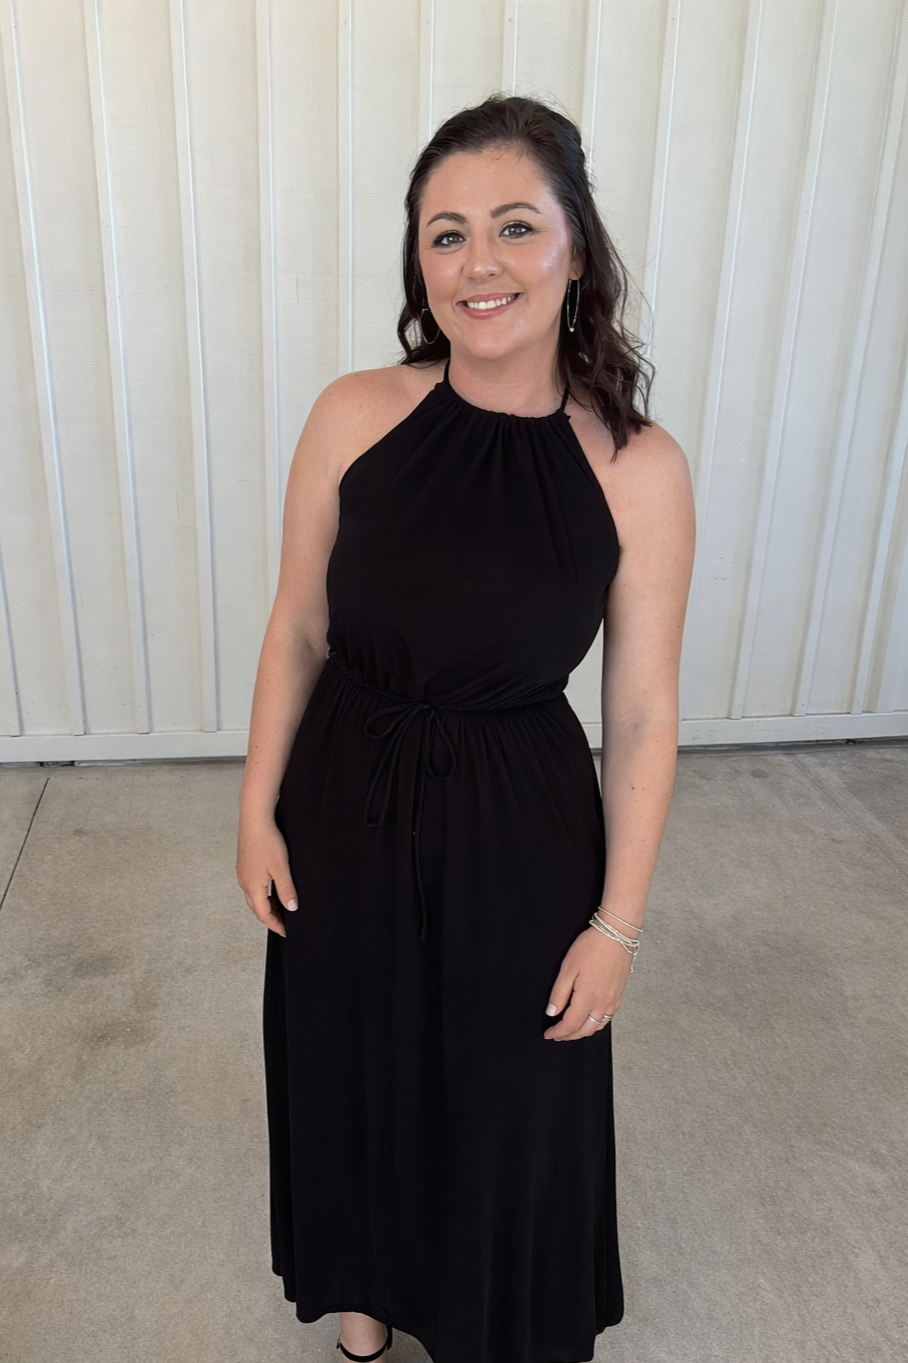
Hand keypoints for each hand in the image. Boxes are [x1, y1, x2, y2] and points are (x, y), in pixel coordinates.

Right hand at [236, 813, 296, 936]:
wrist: (254, 819)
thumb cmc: (267, 841)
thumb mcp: (281, 868)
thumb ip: (286, 890)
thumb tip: (292, 908)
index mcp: (252, 886)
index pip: (263, 914)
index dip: (275, 925)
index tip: (286, 932)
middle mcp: (244, 882)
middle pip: (257, 908)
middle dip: (271, 918)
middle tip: (285, 924)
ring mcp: (243, 874)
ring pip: (254, 898)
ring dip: (267, 906)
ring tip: (281, 909)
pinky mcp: (244, 866)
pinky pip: (252, 888)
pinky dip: (263, 895)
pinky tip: (272, 890)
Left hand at [543, 928, 632, 1039]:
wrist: (616, 935)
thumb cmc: (591, 947)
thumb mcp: (568, 968)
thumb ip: (559, 994)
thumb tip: (552, 1012)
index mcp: (587, 999)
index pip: (570, 1025)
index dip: (558, 1033)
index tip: (549, 1034)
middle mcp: (602, 1004)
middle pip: (585, 1031)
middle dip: (569, 1036)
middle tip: (558, 1035)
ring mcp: (613, 1000)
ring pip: (598, 1027)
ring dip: (583, 1032)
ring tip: (572, 1030)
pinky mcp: (619, 994)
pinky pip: (608, 1018)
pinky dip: (597, 1024)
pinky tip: (591, 1019)